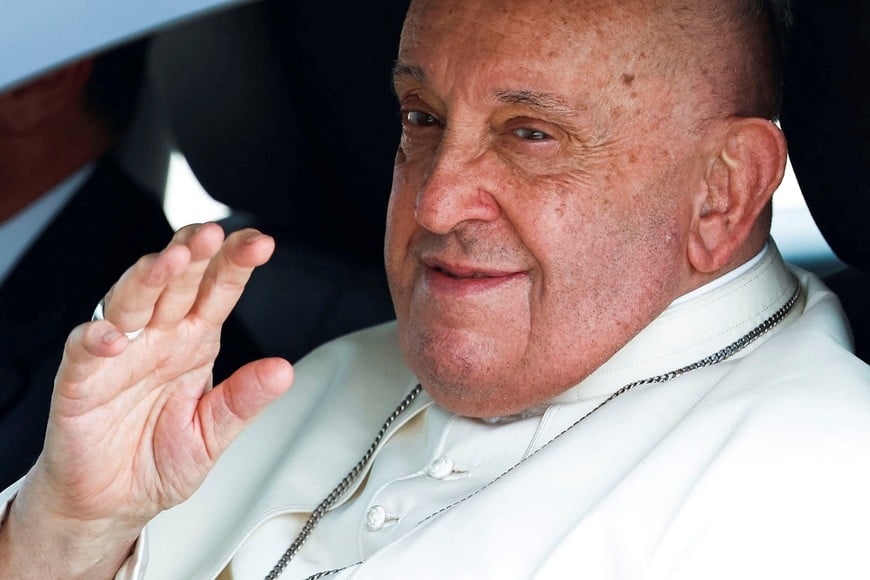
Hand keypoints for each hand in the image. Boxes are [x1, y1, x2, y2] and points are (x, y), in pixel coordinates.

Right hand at [0, 224, 292, 577]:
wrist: (112, 503)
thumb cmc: (158, 461)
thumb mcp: (213, 434)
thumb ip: (244, 401)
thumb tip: (283, 370)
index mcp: (194, 342)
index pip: (217, 291)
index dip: (235, 264)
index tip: (259, 243)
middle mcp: (158, 339)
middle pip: (176, 284)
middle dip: (194, 255)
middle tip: (213, 235)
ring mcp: (119, 356)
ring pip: (131, 302)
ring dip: (149, 278)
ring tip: (171, 260)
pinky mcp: (81, 382)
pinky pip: (85, 352)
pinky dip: (96, 339)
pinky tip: (115, 335)